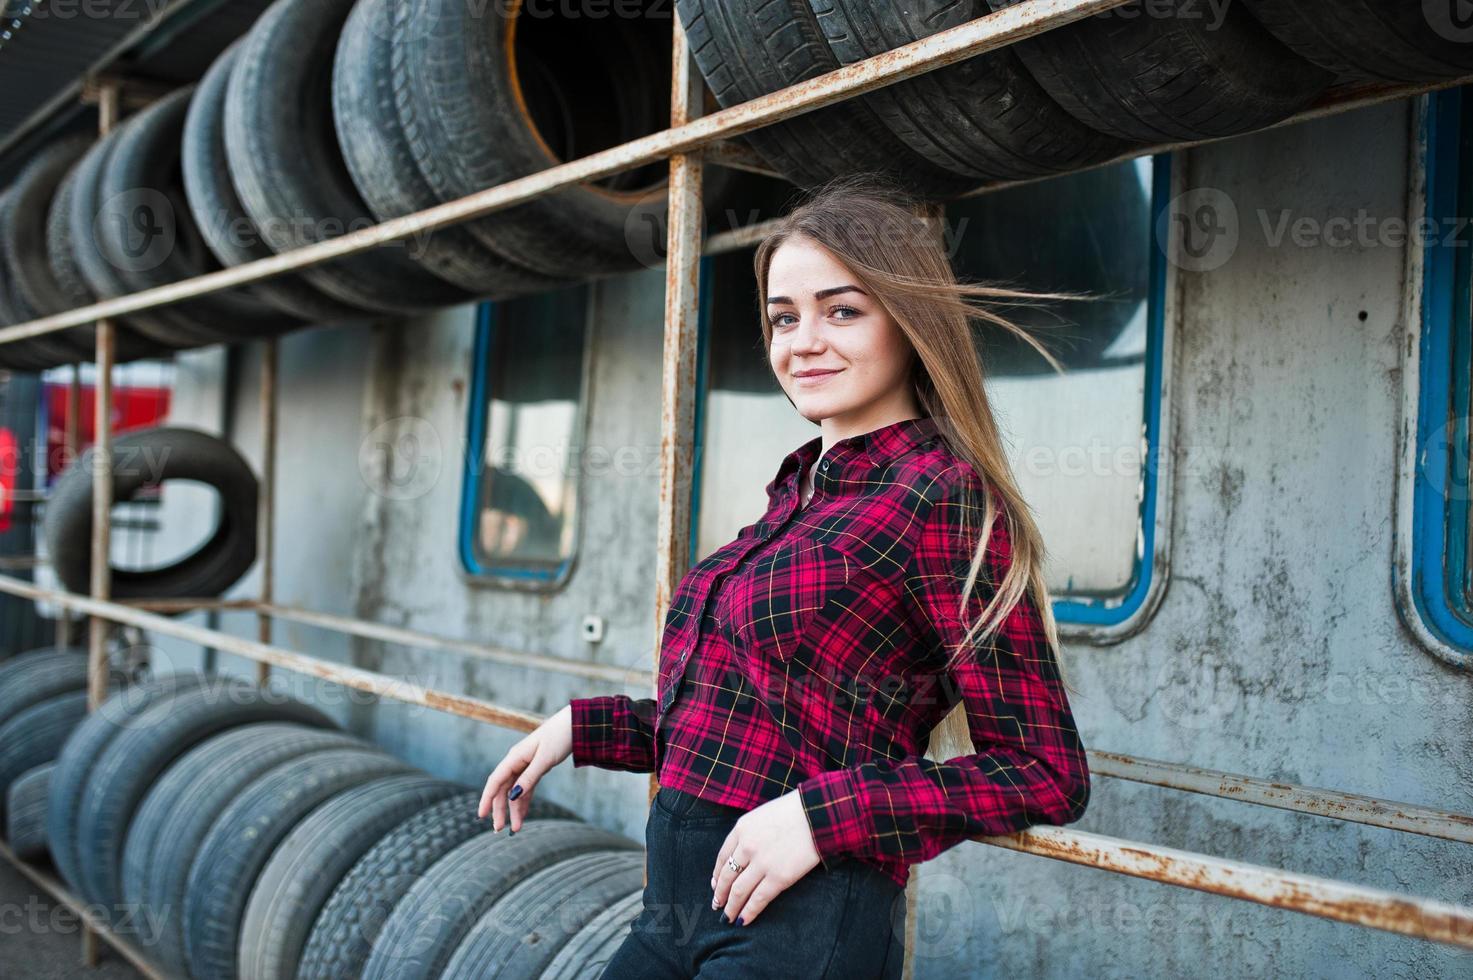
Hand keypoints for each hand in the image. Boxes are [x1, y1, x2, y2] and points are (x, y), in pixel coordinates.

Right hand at [477, 703, 573, 831]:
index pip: (495, 780)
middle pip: (503, 789)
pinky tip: (522, 815)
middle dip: (500, 809)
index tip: (481, 815)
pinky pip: (526, 788)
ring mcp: (525, 765)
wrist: (575, 724)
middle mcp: (516, 761)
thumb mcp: (545, 759)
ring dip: (513, 809)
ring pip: (514, 791)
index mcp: (515, 757)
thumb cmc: (559, 737)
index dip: (487, 798)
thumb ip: (529, 777)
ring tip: (515, 828)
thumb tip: (513, 796)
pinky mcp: (535, 768)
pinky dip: (524, 801)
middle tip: (499, 829)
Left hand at [710, 790, 821, 926]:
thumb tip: (742, 853)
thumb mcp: (762, 815)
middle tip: (717, 904)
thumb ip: (749, 833)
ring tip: (727, 917)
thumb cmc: (794, 812)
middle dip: (720, 893)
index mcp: (742, 829)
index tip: (714, 884)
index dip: (716, 874)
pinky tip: (743, 920)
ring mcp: (761, 864)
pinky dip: (748, 912)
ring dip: (731, 906)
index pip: (722, 857)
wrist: (817, 814)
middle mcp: (746, 847)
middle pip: (726, 876)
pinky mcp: (778, 878)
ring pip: (738, 891)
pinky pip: (758, 899)